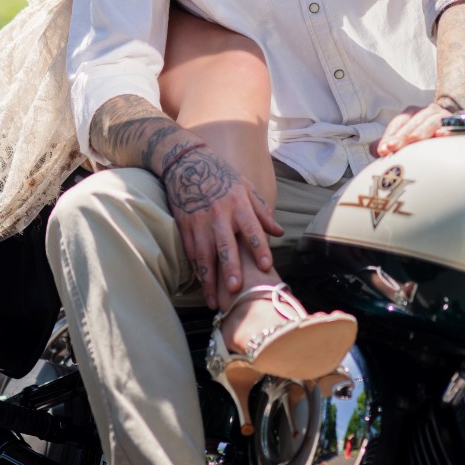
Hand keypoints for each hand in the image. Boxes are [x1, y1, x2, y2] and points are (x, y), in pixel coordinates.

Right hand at [162, 145, 283, 308]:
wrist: (187, 163)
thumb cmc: (222, 176)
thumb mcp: (246, 188)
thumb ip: (262, 212)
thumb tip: (279, 232)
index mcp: (239, 204)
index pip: (253, 229)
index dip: (260, 247)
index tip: (266, 266)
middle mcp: (219, 215)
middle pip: (226, 245)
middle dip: (230, 268)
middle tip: (236, 289)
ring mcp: (199, 222)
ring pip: (204, 255)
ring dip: (209, 280)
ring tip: (214, 301)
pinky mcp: (184, 226)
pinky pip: (190, 252)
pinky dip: (196, 270)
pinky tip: (202, 285)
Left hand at [373, 102, 452, 154]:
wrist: (456, 134)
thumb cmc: (427, 139)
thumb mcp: (407, 140)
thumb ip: (390, 142)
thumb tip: (373, 149)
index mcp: (412, 114)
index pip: (398, 123)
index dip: (389, 136)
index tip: (382, 151)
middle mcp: (426, 112)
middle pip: (411, 123)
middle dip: (401, 136)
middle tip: (392, 148)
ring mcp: (442, 115)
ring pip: (429, 121)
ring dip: (420, 131)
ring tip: (412, 140)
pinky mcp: (456, 122)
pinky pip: (451, 125)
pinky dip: (446, 129)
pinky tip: (443, 134)